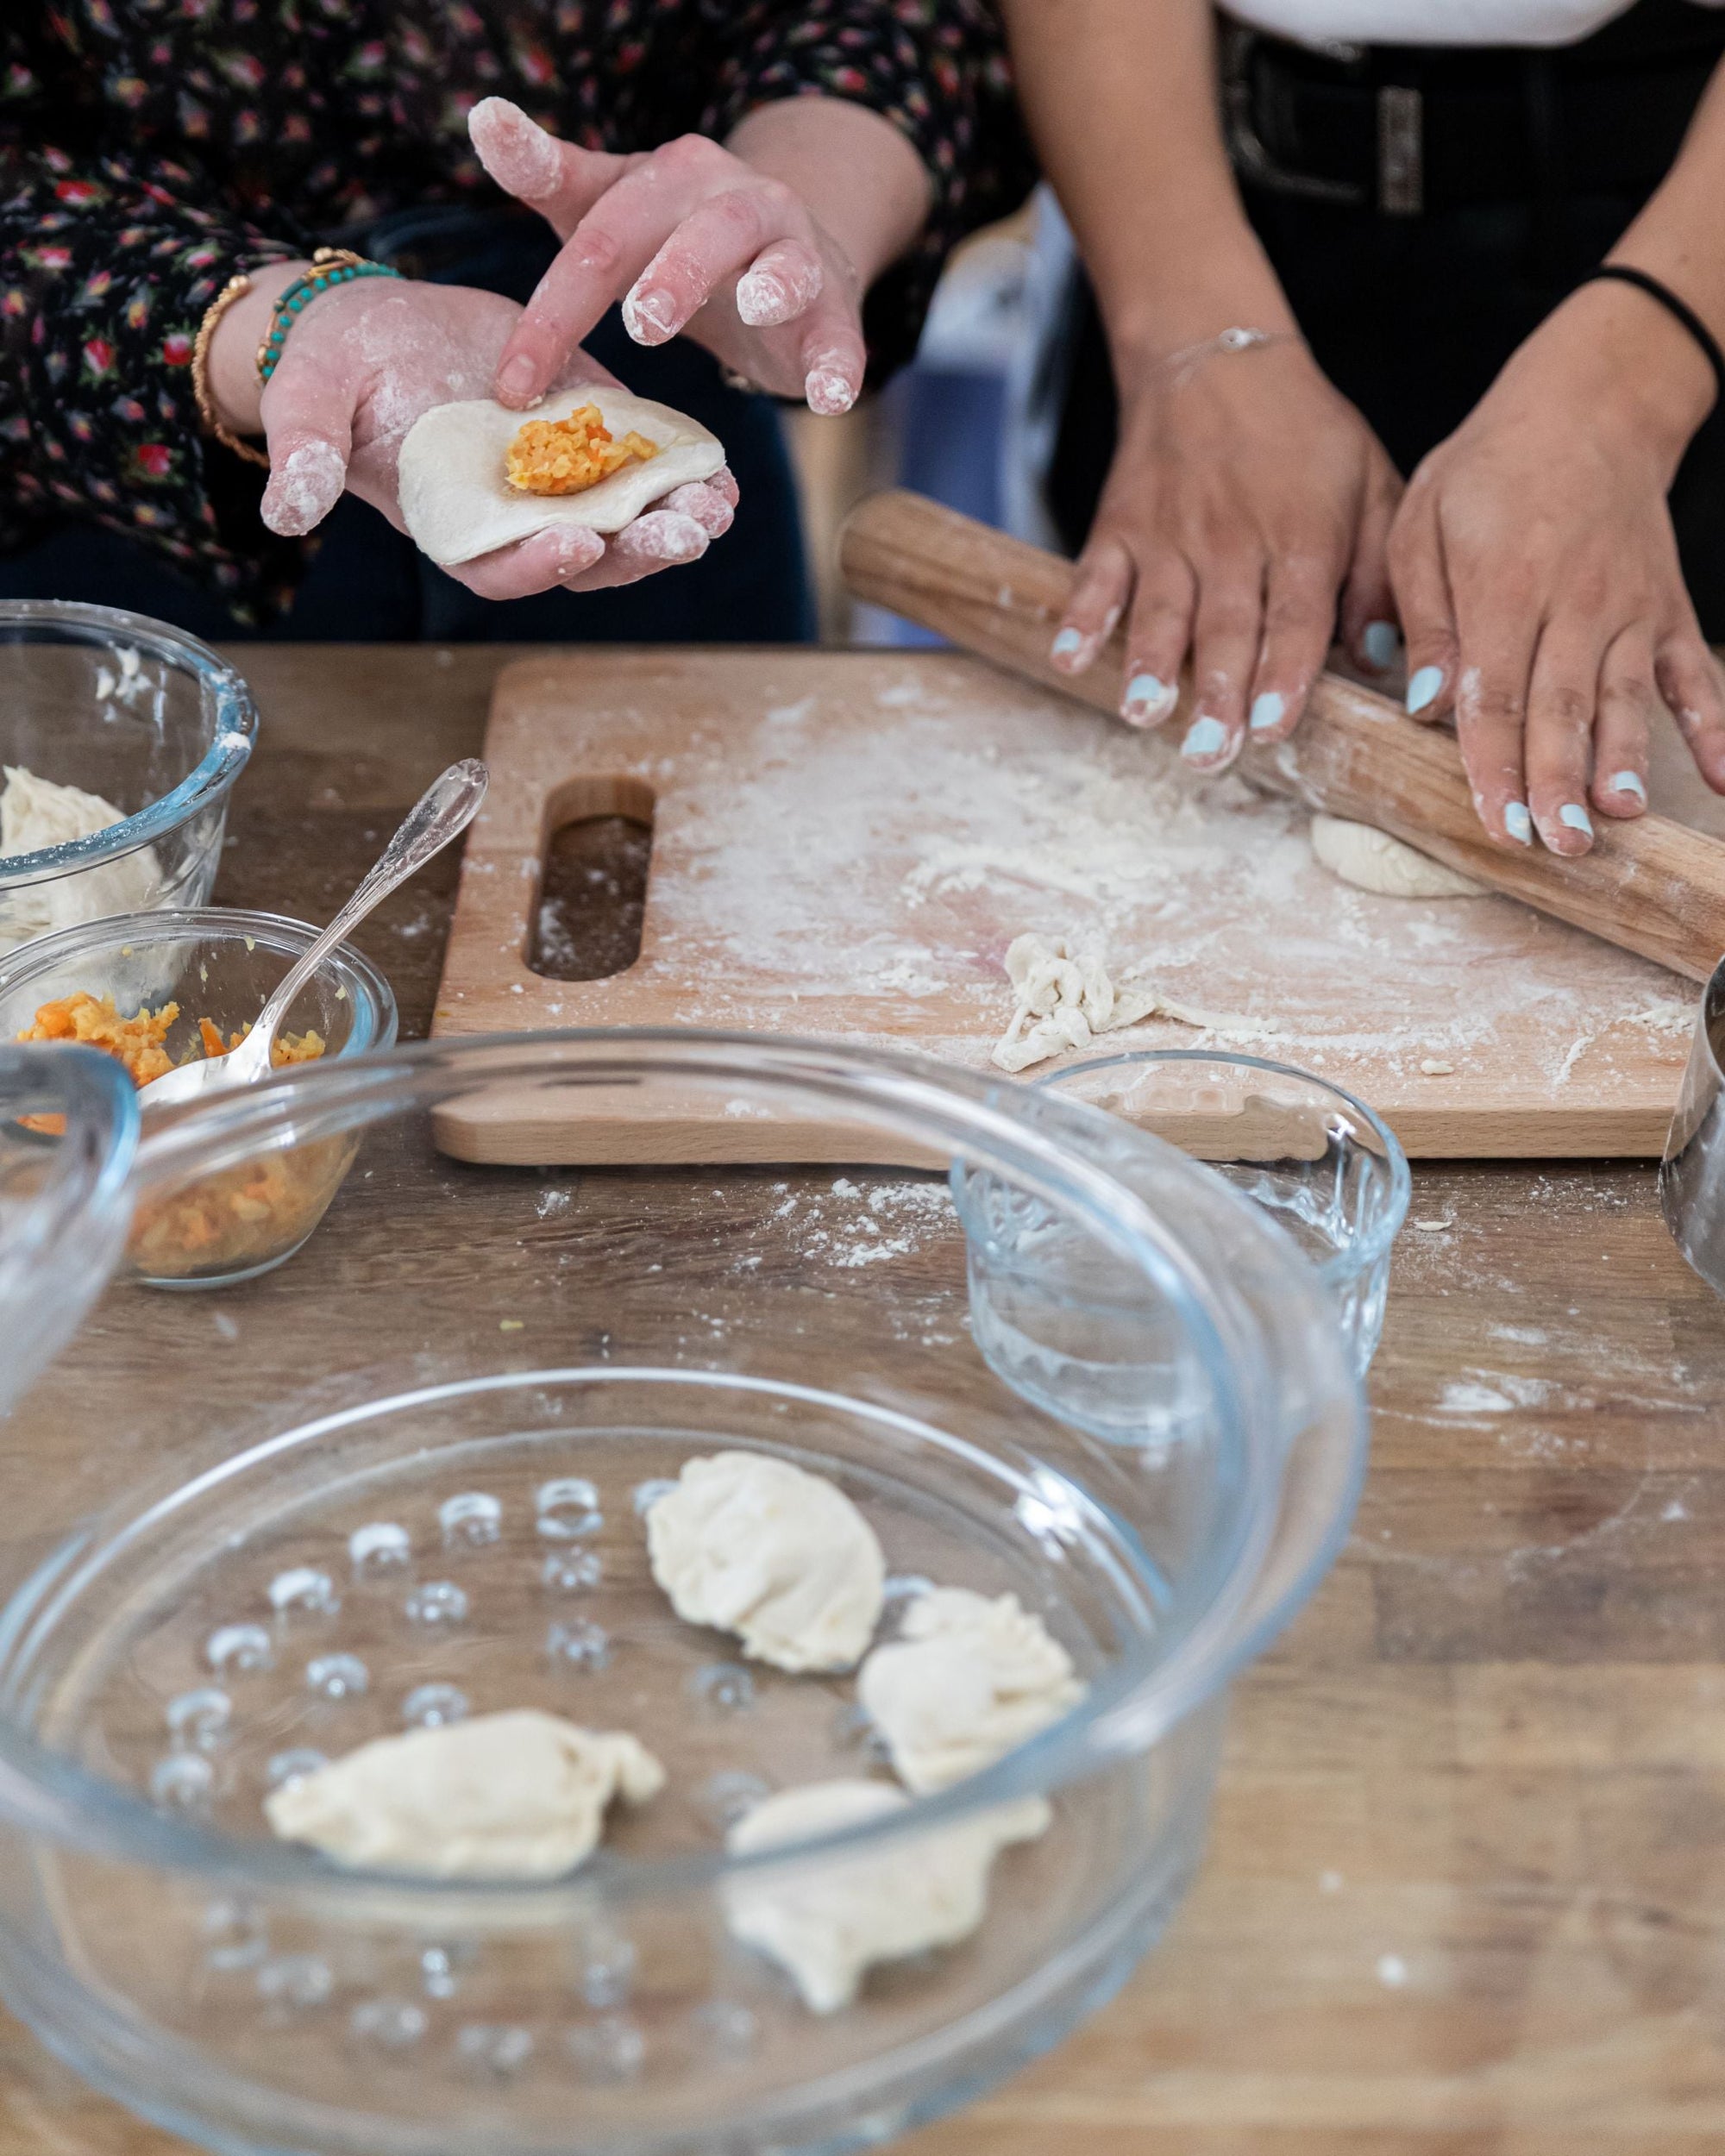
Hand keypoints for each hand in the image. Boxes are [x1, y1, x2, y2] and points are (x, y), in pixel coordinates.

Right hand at [212, 268, 736, 597]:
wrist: (370, 323)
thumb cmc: (330, 368)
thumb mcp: (307, 401)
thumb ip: (305, 455)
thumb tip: (285, 511)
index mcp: (450, 525)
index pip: (499, 569)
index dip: (538, 564)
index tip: (576, 541)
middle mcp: (512, 518)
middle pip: (582, 557)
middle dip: (634, 551)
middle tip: (682, 534)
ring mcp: (556, 483)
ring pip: (623, 521)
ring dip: (673, 521)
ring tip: (717, 509)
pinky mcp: (586, 434)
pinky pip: (639, 465)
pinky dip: (680, 472)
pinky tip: (722, 471)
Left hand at [469, 98, 866, 415]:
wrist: (779, 252)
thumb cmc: (671, 237)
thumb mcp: (605, 203)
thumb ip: (545, 170)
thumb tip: (483, 115)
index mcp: (670, 177)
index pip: (603, 237)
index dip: (556, 310)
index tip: (514, 383)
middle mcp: (736, 201)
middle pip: (701, 234)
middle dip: (673, 276)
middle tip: (640, 325)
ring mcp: (792, 251)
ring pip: (783, 263)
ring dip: (769, 287)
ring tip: (753, 310)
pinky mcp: (832, 309)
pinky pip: (841, 336)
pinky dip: (840, 365)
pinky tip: (830, 399)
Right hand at [1051, 337, 1402, 768]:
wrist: (1218, 359)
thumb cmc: (1305, 436)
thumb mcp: (1371, 485)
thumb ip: (1378, 574)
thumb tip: (1382, 660)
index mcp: (1304, 534)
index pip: (1295, 616)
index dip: (1284, 673)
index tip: (1274, 726)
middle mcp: (1234, 539)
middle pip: (1225, 626)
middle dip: (1216, 691)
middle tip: (1212, 752)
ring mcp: (1169, 534)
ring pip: (1160, 609)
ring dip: (1148, 665)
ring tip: (1144, 715)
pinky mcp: (1119, 527)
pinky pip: (1096, 576)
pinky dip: (1080, 616)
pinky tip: (1068, 658)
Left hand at [1388, 279, 1724, 853]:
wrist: (1586, 408)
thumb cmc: (1487, 474)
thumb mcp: (1423, 527)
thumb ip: (1426, 617)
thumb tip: (1425, 702)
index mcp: (1503, 588)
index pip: (1496, 694)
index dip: (1496, 765)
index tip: (1498, 824)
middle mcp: (1573, 605)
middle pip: (1562, 709)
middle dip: (1559, 782)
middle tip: (1560, 845)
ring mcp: (1628, 610)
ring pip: (1625, 698)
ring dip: (1625, 760)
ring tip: (1621, 816)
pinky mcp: (1667, 611)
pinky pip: (1693, 674)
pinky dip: (1712, 725)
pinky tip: (1721, 779)